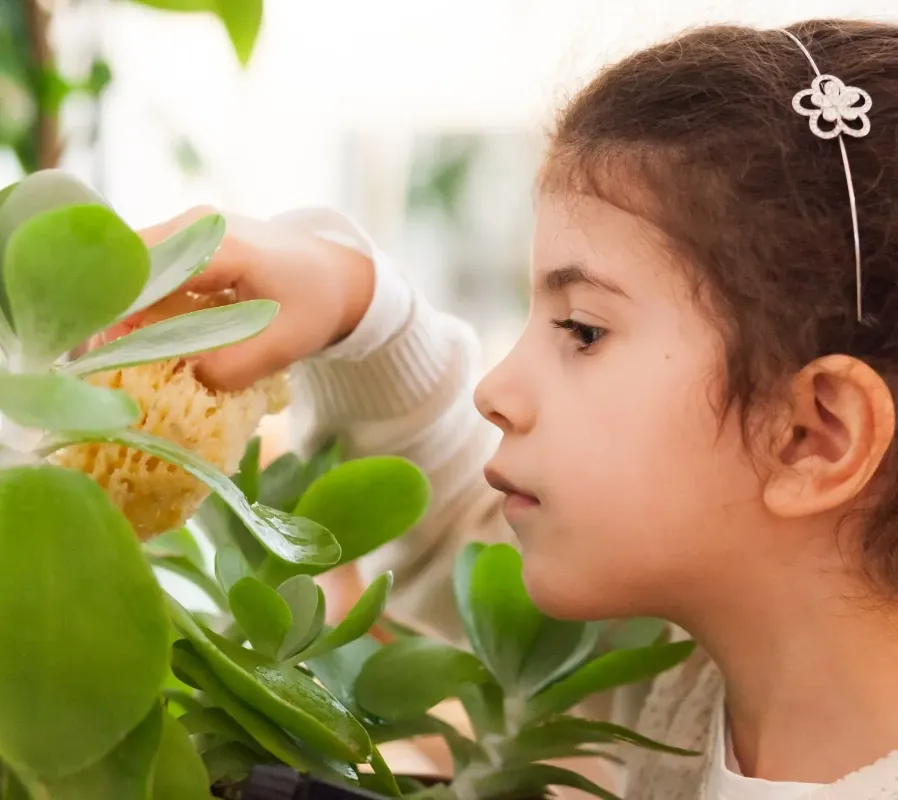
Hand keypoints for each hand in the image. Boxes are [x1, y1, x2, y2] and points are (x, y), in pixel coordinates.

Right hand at [133, 207, 374, 391]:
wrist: (338, 273)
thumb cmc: (316, 304)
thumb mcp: (284, 345)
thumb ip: (232, 368)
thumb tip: (182, 380)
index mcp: (221, 245)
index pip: (146, 275)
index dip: (119, 315)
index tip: (110, 356)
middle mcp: (196, 225)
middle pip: (130, 267)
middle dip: (116, 316)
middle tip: (113, 363)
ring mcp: (190, 228)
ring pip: (136, 269)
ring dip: (128, 311)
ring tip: (129, 355)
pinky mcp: (190, 240)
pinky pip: (152, 271)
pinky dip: (145, 303)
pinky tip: (151, 338)